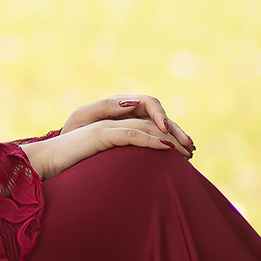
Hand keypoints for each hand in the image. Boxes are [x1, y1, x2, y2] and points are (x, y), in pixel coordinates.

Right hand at [19, 111, 192, 181]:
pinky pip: (130, 135)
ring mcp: (103, 128)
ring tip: (186, 152)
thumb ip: (109, 171)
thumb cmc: (62, 172)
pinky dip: (150, 141)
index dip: (164, 137)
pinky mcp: (99, 136)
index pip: (142, 127)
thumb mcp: (93, 171)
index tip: (182, 154)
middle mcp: (107, 124)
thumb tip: (125, 189)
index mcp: (107, 131)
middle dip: (172, 136)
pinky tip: (166, 150)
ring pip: (143, 127)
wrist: (38, 165)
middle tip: (192, 151)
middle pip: (147, 123)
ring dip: (168, 138)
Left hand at [61, 93, 194, 153]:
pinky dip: (171, 146)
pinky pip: (160, 140)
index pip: (149, 103)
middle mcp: (134, 112)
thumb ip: (106, 107)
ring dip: (178, 138)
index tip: (163, 128)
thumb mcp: (85, 116)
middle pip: (162, 117)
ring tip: (191, 152)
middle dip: (175, 130)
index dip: (159, 114)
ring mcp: (138, 124)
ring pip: (164, 129)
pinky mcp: (140, 137)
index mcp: (123, 103)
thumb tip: (131, 102)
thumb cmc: (75, 127)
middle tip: (188, 145)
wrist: (70, 141)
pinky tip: (182, 157)